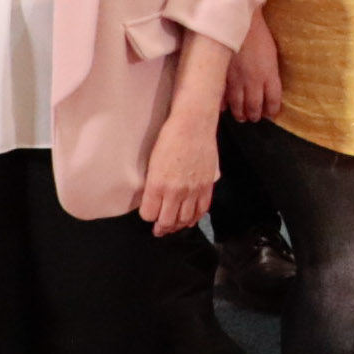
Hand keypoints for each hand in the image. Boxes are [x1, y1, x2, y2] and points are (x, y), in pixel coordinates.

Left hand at [138, 104, 221, 236]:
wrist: (193, 124)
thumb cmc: (170, 137)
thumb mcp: (153, 162)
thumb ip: (154, 184)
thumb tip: (155, 199)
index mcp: (157, 185)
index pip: (149, 214)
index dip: (148, 216)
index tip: (149, 213)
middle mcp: (174, 191)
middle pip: (167, 222)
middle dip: (161, 227)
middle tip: (159, 229)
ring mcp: (192, 190)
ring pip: (184, 220)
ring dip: (178, 225)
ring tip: (174, 225)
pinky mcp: (206, 186)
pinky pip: (201, 210)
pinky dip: (195, 218)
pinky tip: (190, 219)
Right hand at [224, 19, 285, 121]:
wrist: (237, 21)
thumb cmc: (257, 33)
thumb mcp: (272, 53)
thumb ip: (270, 72)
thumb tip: (268, 84)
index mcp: (269, 75)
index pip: (273, 101)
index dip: (272, 110)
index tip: (270, 114)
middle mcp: (253, 81)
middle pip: (255, 107)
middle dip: (255, 115)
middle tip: (254, 118)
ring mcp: (236, 80)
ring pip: (238, 105)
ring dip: (240, 114)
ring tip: (241, 117)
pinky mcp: (221, 76)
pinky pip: (221, 96)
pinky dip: (222, 105)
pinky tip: (223, 108)